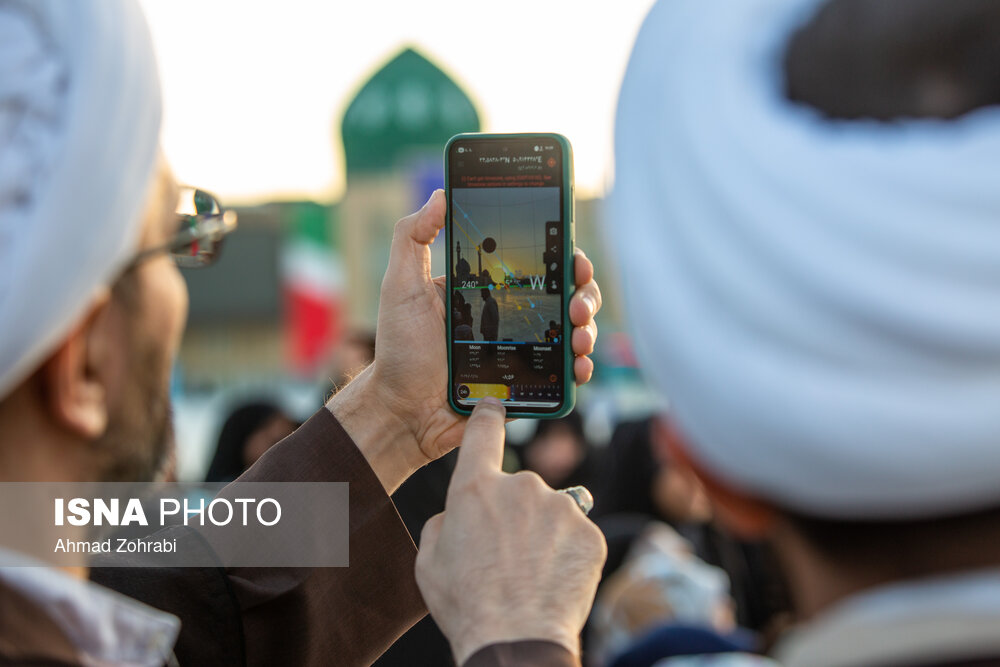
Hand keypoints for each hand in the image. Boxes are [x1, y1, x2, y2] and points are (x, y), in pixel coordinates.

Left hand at [329, 190, 601, 491]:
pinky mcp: (527, 384)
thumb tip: (439, 194)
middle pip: (567, 295)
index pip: (538, 264)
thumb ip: (412, 237)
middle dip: (585, 293)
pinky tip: (578, 368)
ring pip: (574, 332)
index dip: (565, 256)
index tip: (574, 257)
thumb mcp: (400, 285)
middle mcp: (513, 316)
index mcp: (490, 289)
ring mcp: (523, 350)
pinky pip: (564, 374)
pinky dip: (579, 369)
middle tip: (578, 300)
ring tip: (579, 336)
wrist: (402, 410)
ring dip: (588, 329)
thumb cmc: (399, 348)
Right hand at [415, 399, 606, 663]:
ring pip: (551, 512)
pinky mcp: (590, 532)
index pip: (483, 433)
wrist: (516, 639)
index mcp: (475, 488)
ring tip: (531, 575)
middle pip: (519, 488)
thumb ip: (444, 524)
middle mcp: (521, 486)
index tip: (493, 406)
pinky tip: (554, 581)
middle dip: (515, 516)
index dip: (487, 416)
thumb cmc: (467, 605)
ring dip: (544, 535)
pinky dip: (568, 554)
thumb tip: (459, 517)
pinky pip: (577, 536)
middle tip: (506, 557)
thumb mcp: (429, 561)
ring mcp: (560, 507)